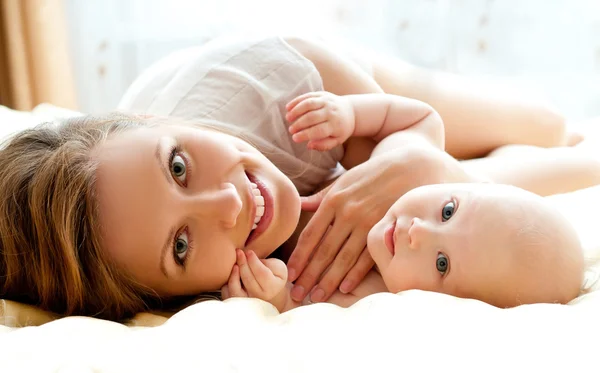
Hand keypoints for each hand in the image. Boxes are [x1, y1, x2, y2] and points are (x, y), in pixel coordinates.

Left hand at [221, 249, 287, 302]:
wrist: (269, 288)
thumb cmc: (273, 274)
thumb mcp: (278, 267)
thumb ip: (269, 263)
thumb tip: (252, 260)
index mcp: (272, 287)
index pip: (262, 273)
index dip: (254, 261)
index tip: (249, 252)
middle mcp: (260, 297)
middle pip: (248, 280)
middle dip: (243, 264)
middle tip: (239, 252)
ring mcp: (247, 301)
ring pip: (236, 290)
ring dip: (233, 276)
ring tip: (234, 265)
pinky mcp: (236, 301)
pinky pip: (227, 293)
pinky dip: (227, 284)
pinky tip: (231, 274)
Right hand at [285, 91, 354, 150]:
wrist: (351, 112)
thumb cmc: (341, 129)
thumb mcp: (337, 140)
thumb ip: (324, 145)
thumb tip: (309, 145)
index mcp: (335, 125)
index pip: (318, 130)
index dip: (305, 134)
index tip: (294, 138)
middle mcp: (331, 111)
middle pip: (312, 117)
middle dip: (299, 124)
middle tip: (291, 130)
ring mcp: (327, 101)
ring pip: (309, 104)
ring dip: (296, 111)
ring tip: (288, 118)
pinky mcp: (323, 94)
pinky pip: (308, 96)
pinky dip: (297, 101)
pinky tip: (288, 108)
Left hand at [286, 145, 468, 302]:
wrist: (410, 168)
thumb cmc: (372, 175)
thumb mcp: (344, 180)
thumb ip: (322, 196)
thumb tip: (300, 205)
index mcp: (334, 200)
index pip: (311, 235)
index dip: (299, 257)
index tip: (290, 273)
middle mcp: (347, 213)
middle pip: (323, 250)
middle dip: (309, 275)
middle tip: (297, 293)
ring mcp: (367, 223)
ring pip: (343, 258)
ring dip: (328, 281)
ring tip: (317, 297)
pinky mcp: (384, 231)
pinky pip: (366, 258)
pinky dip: (354, 275)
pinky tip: (343, 289)